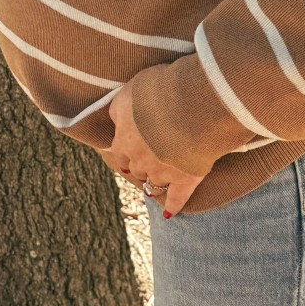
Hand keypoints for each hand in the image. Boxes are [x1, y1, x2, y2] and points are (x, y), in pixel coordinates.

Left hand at [107, 84, 207, 216]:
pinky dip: (174, 205)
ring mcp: (163, 172)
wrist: (189, 105)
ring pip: (153, 184)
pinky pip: (178, 198)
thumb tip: (115, 120)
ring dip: (153, 183)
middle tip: (144, 165)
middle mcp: (140, 159)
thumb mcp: (128, 92)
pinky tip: (171, 213)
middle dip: (139, 167)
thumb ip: (119, 108)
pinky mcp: (186, 178)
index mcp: (125, 139)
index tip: (126, 154)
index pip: (120, 151)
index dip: (124, 152)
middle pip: (135, 169)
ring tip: (155, 185)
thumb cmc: (158, 93)